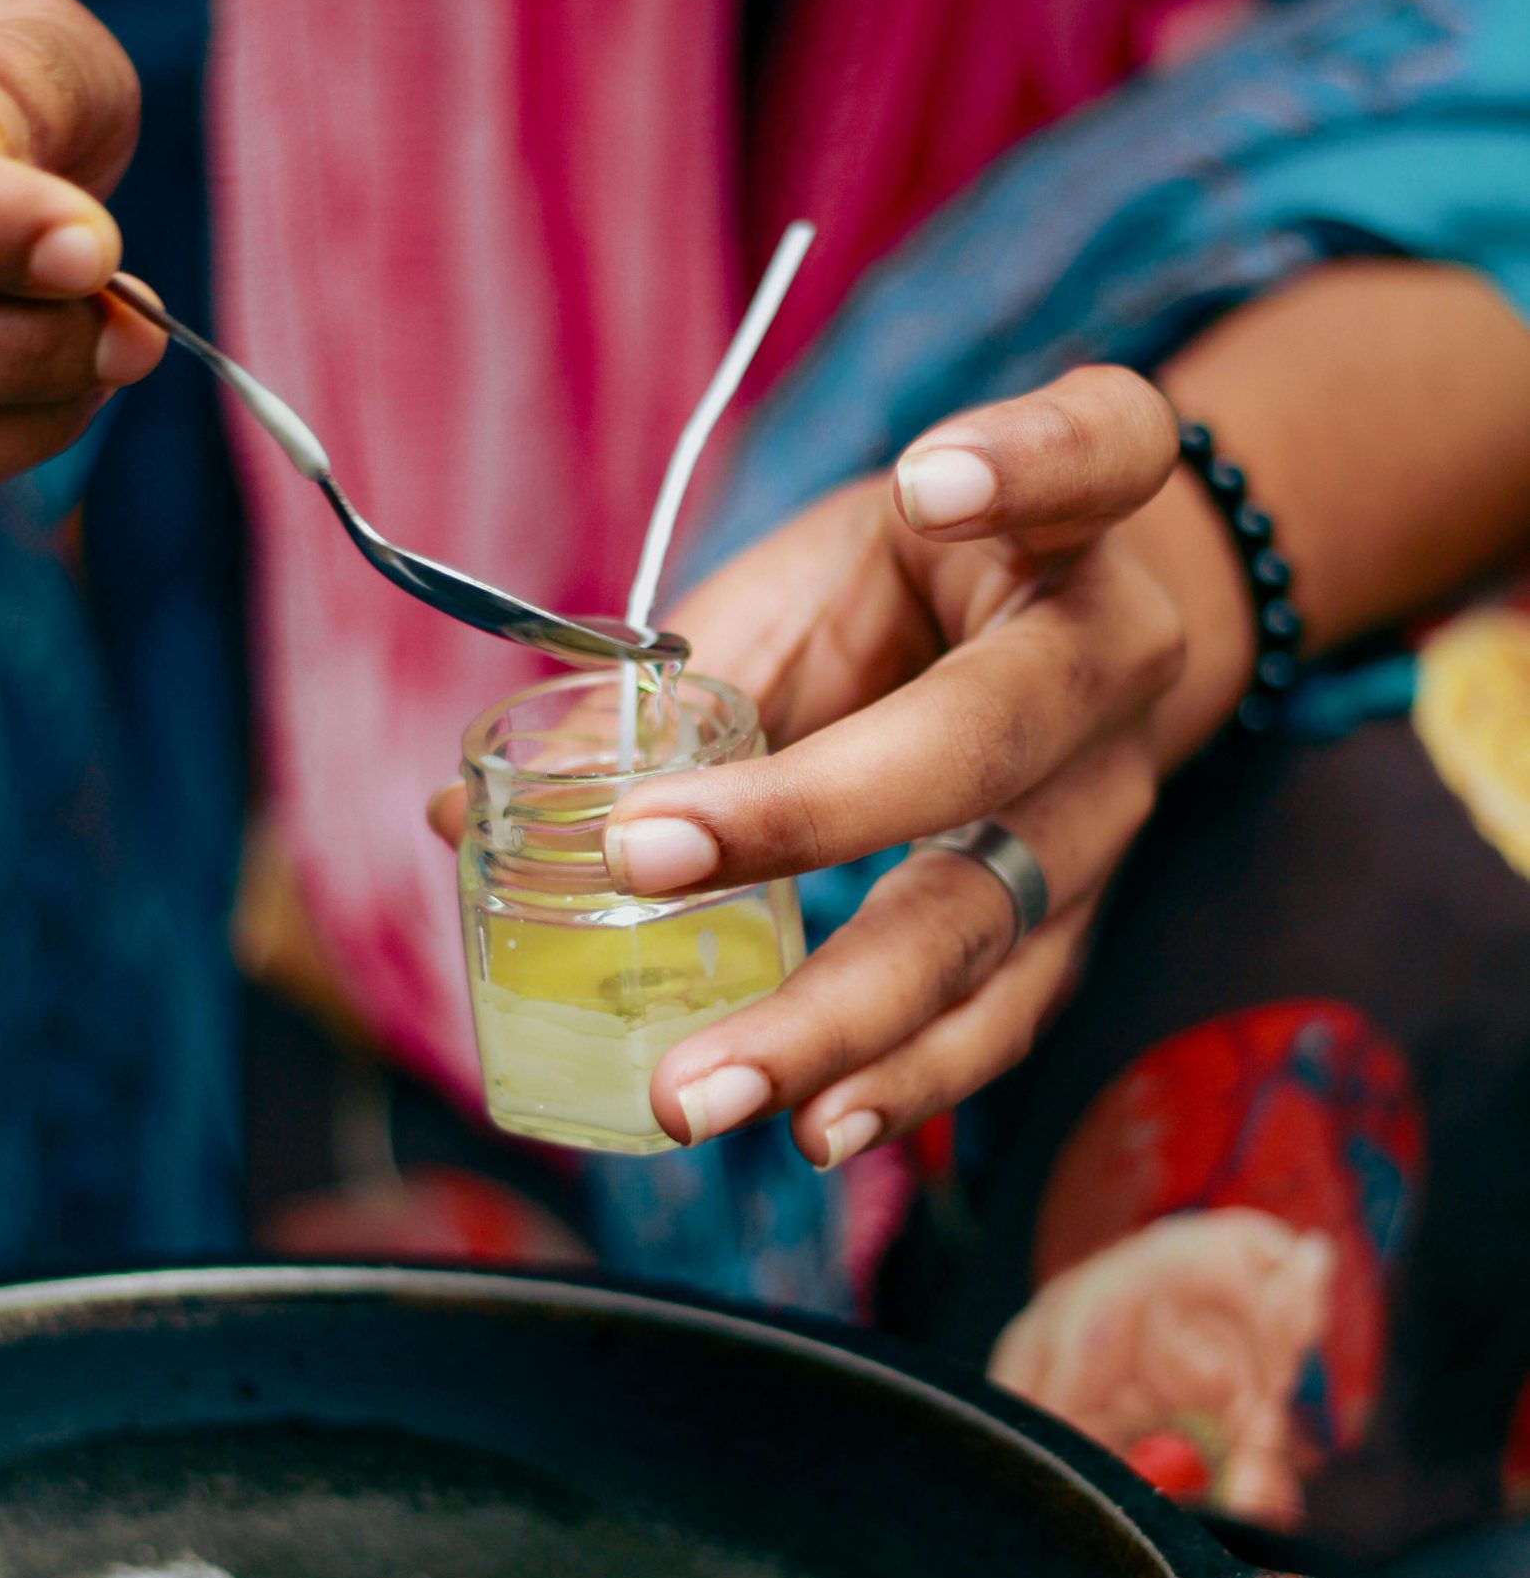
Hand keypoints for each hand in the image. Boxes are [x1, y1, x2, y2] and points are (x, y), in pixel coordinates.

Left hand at [600, 366, 1250, 1164]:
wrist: (1062, 667)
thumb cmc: (909, 605)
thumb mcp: (812, 583)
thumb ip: (670, 680)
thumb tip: (464, 817)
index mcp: (1064, 525)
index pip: (1098, 449)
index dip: (1027, 461)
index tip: (932, 481)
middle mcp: (1113, 663)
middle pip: (990, 737)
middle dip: (814, 812)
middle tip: (648, 862)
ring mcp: (1110, 807)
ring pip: (990, 916)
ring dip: (843, 1015)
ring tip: (712, 1090)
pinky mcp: (1082, 923)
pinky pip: (1005, 1014)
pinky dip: (908, 1081)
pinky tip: (816, 1128)